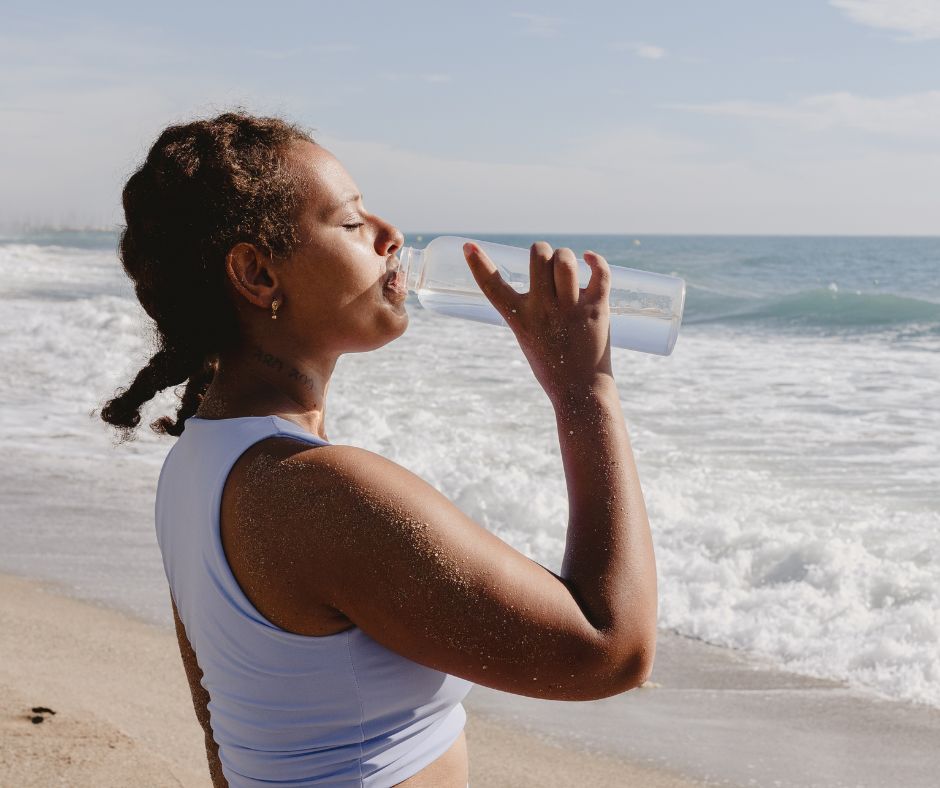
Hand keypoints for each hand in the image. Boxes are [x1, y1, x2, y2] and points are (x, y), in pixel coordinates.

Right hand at [463, 241, 612, 403]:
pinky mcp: (596, 309)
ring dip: (565, 256)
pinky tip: (589, 258)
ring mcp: (571, 309)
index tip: (468, 245)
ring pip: (566, 260)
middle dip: (542, 251)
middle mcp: (543, 310)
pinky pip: (600, 273)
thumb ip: (528, 306)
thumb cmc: (550, 362)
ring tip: (567, 267)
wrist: (579, 389)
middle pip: (539, 256)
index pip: (492, 286)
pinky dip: (595, 260)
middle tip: (546, 264)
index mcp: (520, 318)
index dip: (478, 264)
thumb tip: (544, 266)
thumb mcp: (526, 335)